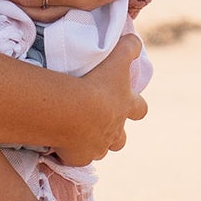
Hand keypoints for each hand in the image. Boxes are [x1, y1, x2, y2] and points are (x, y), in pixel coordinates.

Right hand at [51, 33, 148, 167]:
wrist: (75, 110)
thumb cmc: (98, 82)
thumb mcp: (117, 57)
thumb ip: (130, 47)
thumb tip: (136, 41)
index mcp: (125, 107)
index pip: (140, 109)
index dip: (137, 106)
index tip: (128, 102)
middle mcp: (115, 130)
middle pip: (121, 139)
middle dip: (115, 132)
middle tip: (101, 122)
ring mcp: (98, 147)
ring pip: (101, 151)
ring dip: (94, 143)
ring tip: (78, 133)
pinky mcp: (79, 158)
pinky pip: (76, 158)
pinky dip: (70, 152)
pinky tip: (59, 144)